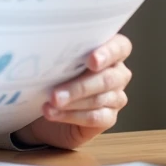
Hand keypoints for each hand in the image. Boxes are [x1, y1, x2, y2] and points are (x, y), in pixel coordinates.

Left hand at [14, 34, 132, 149]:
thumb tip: (48, 50)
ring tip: (51, 103)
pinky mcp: (109, 118)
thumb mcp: (56, 62)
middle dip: (80, 86)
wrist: (45, 107)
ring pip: (98, 99)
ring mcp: (116, 97)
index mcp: (109, 52)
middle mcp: (117, 73)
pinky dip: (71, 115)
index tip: (92, 61)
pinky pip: (94, 117)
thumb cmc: (53, 76)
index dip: (108, 53)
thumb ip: (63, 55)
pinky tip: (54, 113)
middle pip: (107, 79)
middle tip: (56, 94)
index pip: (120, 47)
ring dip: (71, 101)